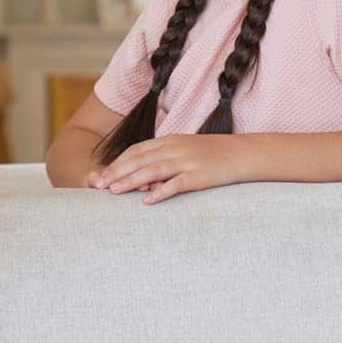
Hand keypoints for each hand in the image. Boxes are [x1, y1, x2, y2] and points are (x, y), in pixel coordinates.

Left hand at [90, 134, 242, 204]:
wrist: (241, 154)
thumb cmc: (212, 154)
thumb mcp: (186, 150)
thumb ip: (165, 159)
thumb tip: (145, 179)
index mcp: (170, 141)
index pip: (137, 150)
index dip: (118, 163)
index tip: (102, 175)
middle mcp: (175, 148)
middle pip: (140, 160)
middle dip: (117, 172)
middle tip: (99, 186)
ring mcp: (187, 161)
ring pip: (153, 171)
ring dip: (131, 181)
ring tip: (115, 192)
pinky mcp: (199, 176)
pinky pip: (176, 184)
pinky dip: (161, 192)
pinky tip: (147, 202)